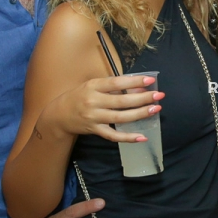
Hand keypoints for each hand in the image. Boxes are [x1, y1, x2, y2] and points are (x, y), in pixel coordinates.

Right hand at [41, 74, 163, 141]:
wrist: (58, 115)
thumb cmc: (79, 96)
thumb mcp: (92, 86)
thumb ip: (112, 86)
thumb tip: (137, 86)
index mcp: (93, 86)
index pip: (116, 83)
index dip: (134, 81)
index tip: (150, 80)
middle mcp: (93, 101)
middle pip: (122, 101)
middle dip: (143, 98)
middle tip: (159, 96)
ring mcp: (94, 117)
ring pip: (120, 117)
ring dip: (140, 114)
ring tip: (155, 109)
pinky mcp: (94, 130)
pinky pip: (113, 135)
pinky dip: (128, 137)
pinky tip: (142, 137)